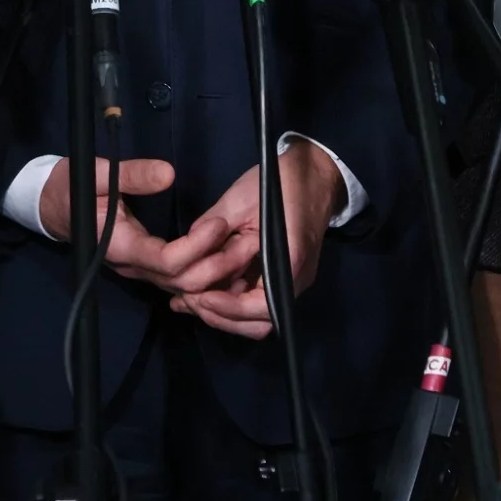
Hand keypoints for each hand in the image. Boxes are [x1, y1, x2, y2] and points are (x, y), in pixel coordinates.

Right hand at [37, 157, 238, 292]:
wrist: (52, 207)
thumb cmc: (73, 187)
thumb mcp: (98, 173)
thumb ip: (132, 175)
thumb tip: (169, 174)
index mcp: (120, 246)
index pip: (166, 261)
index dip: (196, 247)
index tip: (218, 222)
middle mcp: (132, 266)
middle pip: (182, 281)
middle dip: (216, 265)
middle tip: (246, 240)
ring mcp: (140, 269)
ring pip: (184, 286)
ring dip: (216, 271)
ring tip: (244, 246)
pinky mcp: (148, 265)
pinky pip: (180, 278)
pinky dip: (205, 271)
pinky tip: (226, 255)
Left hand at [167, 143, 345, 338]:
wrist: (314, 176)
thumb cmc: (280, 183)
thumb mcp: (239, 199)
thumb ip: (211, 228)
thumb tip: (185, 250)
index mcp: (290, 260)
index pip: (260, 306)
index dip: (228, 307)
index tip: (200, 295)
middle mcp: (294, 280)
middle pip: (258, 323)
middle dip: (221, 317)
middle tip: (188, 301)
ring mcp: (290, 282)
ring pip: (256, 319)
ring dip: (224, 315)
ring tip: (190, 301)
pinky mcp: (282, 279)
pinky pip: (256, 302)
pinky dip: (230, 303)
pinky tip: (203, 295)